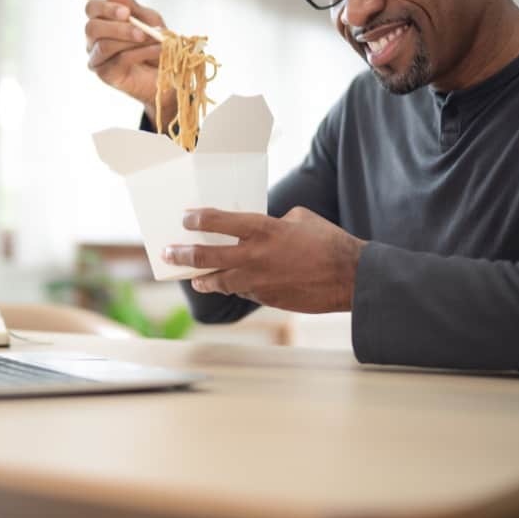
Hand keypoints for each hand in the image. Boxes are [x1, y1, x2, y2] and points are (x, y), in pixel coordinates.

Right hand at [83, 0, 175, 125]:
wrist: (170, 71)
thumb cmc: (156, 42)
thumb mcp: (147, 18)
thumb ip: (127, 3)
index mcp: (102, 21)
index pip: (92, 8)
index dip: (105, 7)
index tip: (126, 11)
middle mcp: (94, 39)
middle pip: (92, 27)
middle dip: (117, 27)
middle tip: (141, 31)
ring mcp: (98, 58)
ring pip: (103, 45)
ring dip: (131, 41)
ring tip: (154, 40)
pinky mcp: (106, 74)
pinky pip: (117, 60)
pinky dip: (139, 53)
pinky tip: (156, 50)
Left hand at [164, 207, 366, 313]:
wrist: (350, 278)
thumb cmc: (327, 241)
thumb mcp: (299, 218)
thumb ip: (273, 222)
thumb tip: (260, 229)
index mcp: (263, 229)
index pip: (218, 221)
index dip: (197, 219)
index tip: (185, 218)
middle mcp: (254, 256)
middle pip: (206, 256)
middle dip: (182, 255)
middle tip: (168, 253)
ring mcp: (258, 281)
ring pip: (219, 281)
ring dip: (203, 279)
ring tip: (194, 278)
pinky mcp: (267, 299)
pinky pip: (243, 291)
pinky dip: (235, 287)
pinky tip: (231, 284)